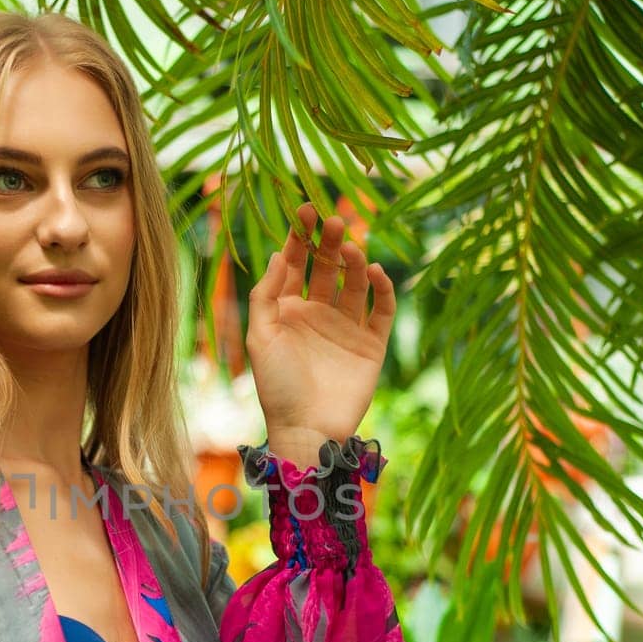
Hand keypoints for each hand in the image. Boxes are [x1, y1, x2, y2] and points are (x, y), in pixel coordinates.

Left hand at [247, 203, 394, 458]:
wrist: (306, 430)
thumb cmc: (276, 387)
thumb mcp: (259, 337)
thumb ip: (265, 295)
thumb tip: (276, 254)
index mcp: (287, 311)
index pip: (295, 265)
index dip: (299, 238)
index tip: (305, 211)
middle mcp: (318, 314)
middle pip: (327, 268)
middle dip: (330, 243)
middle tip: (334, 221)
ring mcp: (346, 328)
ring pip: (355, 284)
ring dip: (355, 263)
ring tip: (352, 248)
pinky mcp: (371, 345)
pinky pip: (381, 310)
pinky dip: (382, 290)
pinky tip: (375, 273)